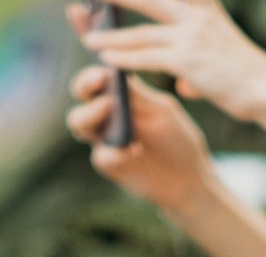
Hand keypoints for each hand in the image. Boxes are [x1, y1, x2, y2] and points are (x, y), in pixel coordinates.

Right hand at [68, 65, 216, 215]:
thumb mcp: (162, 111)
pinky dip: (117, 153)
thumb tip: (113, 70)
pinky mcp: (110, 165)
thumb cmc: (177, 138)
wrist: (187, 178)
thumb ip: (138, 94)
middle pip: (80, 94)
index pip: (96, 74)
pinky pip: (101, 156)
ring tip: (110, 110)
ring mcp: (104, 138)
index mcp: (120, 93)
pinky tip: (137, 149)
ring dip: (89, 114)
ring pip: (78, 123)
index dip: (92, 70)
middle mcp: (106, 113)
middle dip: (84, 86)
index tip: (101, 68)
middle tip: (101, 84)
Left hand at [69, 0, 265, 122]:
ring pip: (141, 33)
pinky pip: (147, 57)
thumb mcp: (220, 60)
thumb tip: (185, 83)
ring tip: (90, 38)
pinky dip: (124, 58)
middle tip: (93, 0)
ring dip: (112, 37)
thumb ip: (196, 67)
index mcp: (204, 7)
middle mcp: (195, 15)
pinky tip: (106, 60)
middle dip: (118, 0)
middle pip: (147, 1)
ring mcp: (191, 36)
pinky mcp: (187, 60)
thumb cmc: (248, 79)